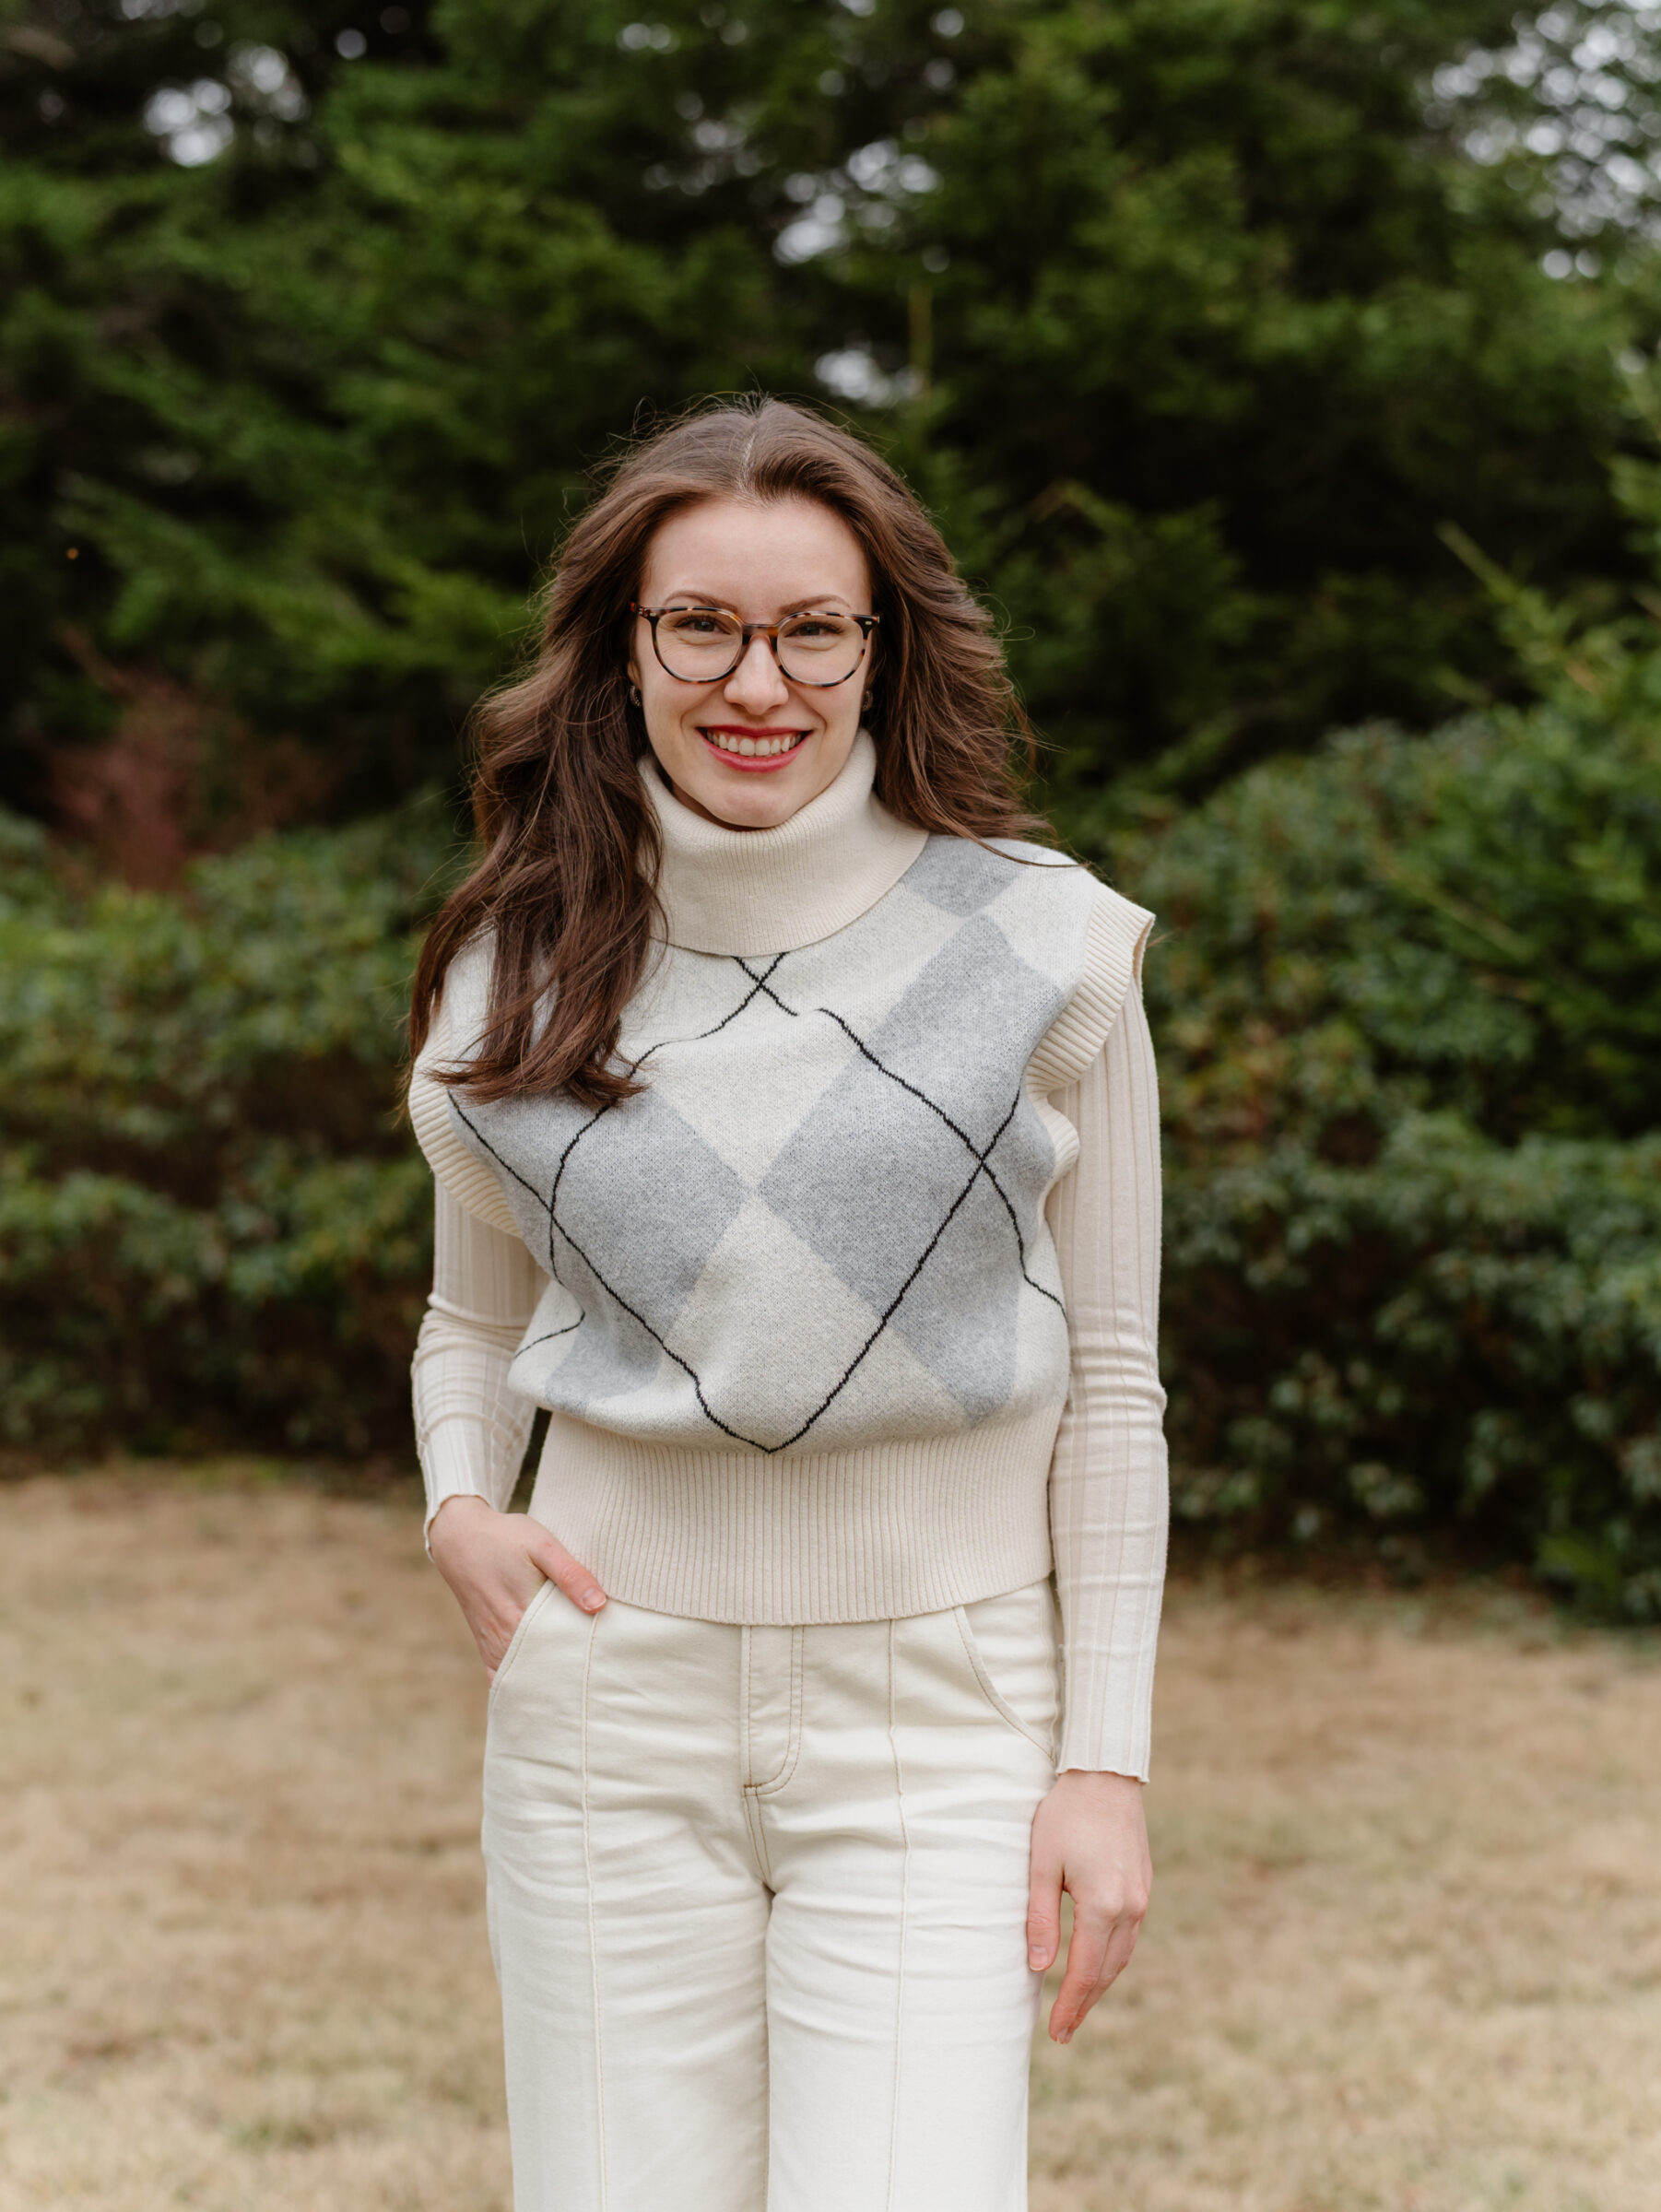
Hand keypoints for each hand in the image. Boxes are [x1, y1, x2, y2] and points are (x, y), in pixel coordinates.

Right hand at [428, 1496, 606, 1679]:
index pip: (562, 1653)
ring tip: (573, 1682)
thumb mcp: (543, 1546)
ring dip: (546, 1681)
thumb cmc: (505, 1538)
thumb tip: (599, 1605)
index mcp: (523, 1616)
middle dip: (570, 1676)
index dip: (585, 1660)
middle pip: (545, 1670)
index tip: (606, 1660)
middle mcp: (505, 1637)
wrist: (460, 1538)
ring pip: (523, 1678)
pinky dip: (519, 1685)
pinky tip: (537, 1688)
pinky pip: (500, 1678)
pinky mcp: (485, 1644)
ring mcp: (493, 1644)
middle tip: (595, 1675)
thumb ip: (570, 1575)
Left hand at [1026, 1768, 1151, 2042]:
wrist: (1105, 1775)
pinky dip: (1112, 1959)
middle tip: (1064, 2032)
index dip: (1069, 2005)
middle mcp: (1130, 1908)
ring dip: (1100, 1984)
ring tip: (1078, 2006)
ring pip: (1122, 1957)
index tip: (1055, 2032)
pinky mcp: (1144, 1886)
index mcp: (1102, 1905)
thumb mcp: (1042, 1863)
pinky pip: (1129, 1936)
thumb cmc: (1066, 1815)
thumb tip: (1037, 1967)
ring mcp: (1141, 1898)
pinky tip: (1097, 1964)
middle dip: (1084, 2004)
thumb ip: (1040, 1917)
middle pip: (1107, 1972)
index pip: (1083, 1971)